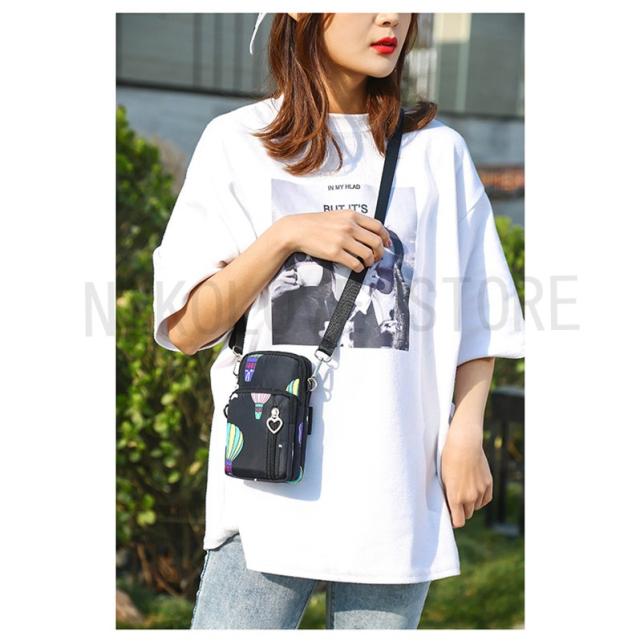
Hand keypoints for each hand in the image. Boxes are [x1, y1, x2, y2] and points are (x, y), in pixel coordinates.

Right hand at [275, 210, 392, 272]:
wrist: (297, 230)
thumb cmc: (316, 224)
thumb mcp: (338, 216)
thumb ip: (353, 222)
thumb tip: (369, 234)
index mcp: (352, 216)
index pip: (378, 226)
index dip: (386, 237)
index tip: (387, 244)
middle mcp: (349, 227)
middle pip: (376, 242)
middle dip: (380, 252)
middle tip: (378, 257)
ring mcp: (342, 240)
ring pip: (368, 254)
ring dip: (370, 261)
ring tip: (367, 263)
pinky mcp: (335, 253)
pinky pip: (355, 263)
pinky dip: (359, 268)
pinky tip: (357, 267)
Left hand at [440, 417, 492, 527]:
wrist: (464, 444)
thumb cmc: (448, 459)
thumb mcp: (443, 478)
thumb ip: (448, 494)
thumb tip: (450, 505)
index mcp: (455, 497)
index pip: (458, 521)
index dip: (454, 521)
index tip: (451, 517)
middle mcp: (469, 497)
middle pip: (467, 514)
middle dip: (461, 511)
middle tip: (456, 503)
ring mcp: (480, 491)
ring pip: (476, 506)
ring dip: (471, 503)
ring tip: (464, 491)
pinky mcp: (488, 483)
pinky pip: (486, 499)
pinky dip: (481, 498)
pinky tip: (475, 491)